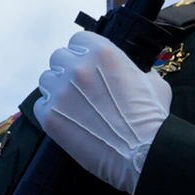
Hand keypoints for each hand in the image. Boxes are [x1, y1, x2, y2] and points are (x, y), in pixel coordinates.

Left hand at [32, 31, 171, 191]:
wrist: (143, 154)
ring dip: (57, 90)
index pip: (79, 40)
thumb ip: (134, 70)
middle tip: (80, 88)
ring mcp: (61, 92)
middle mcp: (78, 67)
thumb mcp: (153, 82)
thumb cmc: (152, 119)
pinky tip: (68, 121)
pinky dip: (51, 112)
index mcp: (102, 52)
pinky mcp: (50, 117)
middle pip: (59, 57)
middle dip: (68, 70)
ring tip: (73, 106)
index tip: (89, 67)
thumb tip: (130, 72)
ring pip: (46, 80)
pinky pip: (40, 106)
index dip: (84, 54)